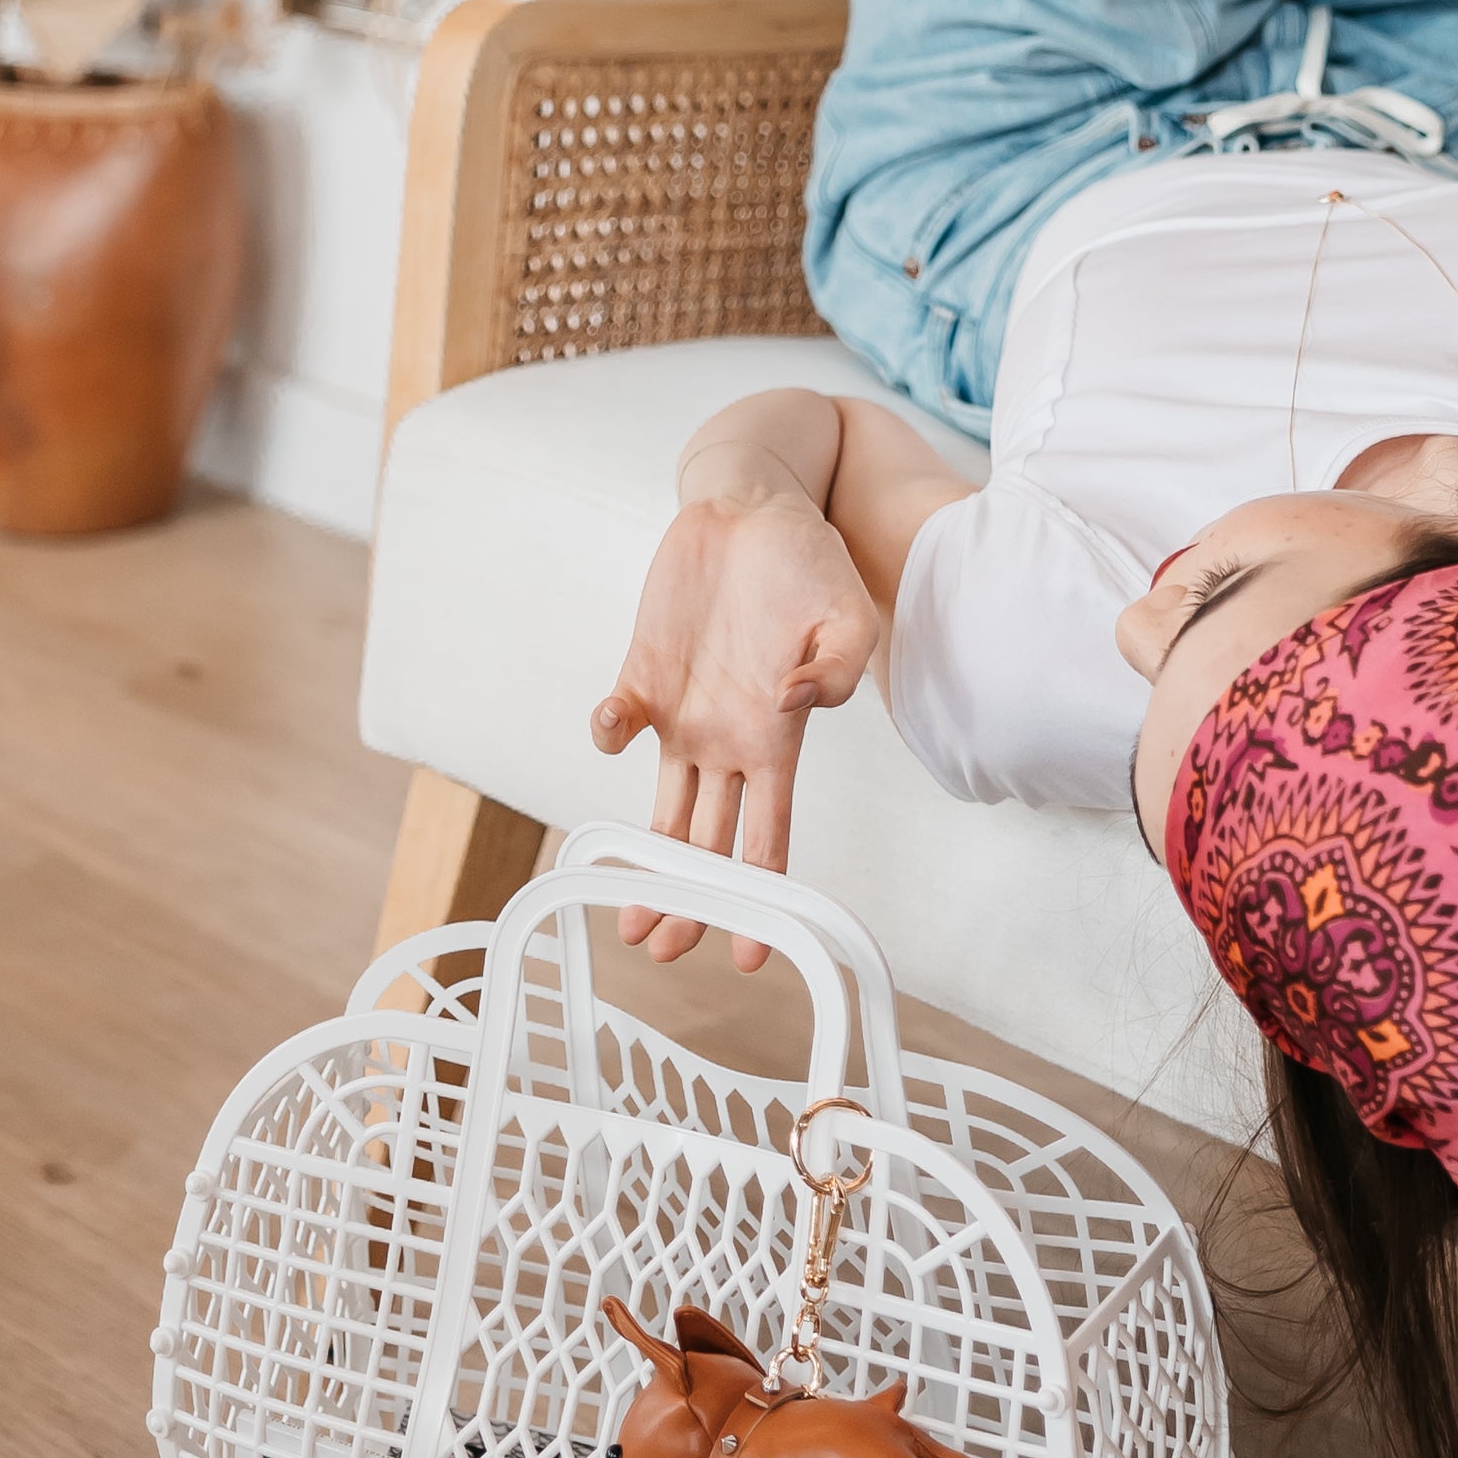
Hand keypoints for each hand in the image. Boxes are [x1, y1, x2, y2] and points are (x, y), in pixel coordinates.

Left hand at [590, 491, 879, 968]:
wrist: (755, 508)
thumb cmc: (808, 563)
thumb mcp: (848, 615)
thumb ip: (835, 672)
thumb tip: (792, 707)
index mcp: (778, 738)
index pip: (768, 836)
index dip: (758, 892)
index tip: (749, 948)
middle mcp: (728, 738)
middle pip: (706, 843)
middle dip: (690, 900)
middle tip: (666, 949)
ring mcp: (682, 712)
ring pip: (661, 810)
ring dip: (645, 861)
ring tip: (630, 915)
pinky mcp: (642, 675)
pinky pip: (618, 722)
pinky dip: (609, 732)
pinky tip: (614, 734)